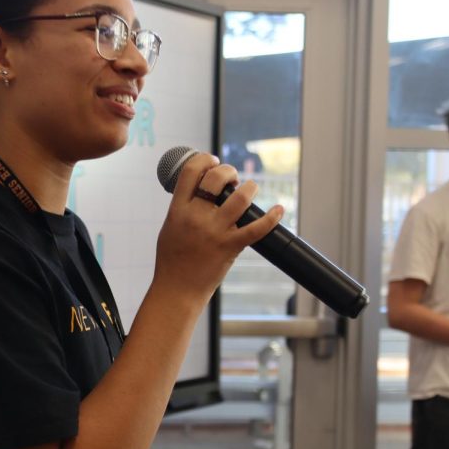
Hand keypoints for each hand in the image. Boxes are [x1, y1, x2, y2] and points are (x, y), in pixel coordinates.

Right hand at [152, 153, 283, 306]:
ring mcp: (214, 232)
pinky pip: (256, 228)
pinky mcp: (230, 247)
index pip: (191, 171)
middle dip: (229, 171)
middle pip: (216, 179)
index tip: (212, 162)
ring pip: (241, 198)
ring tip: (250, 189)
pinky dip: (271, 217)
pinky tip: (278, 209)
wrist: (177, 289)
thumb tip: (199, 189)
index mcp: (178, 210)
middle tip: (233, 179)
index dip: (204, 159)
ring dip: (250, 187)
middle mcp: (196, 217)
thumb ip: (183, 208)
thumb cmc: (172, 261)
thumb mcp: (169, 227)